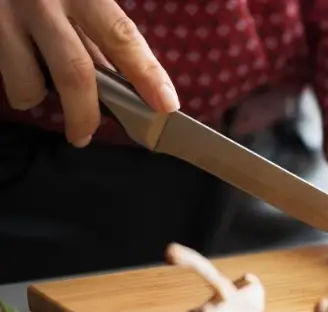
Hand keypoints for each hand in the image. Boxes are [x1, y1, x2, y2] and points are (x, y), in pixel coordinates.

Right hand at [0, 0, 178, 146]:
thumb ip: (92, 36)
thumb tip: (122, 84)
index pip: (121, 36)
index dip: (146, 73)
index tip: (166, 104)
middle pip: (75, 72)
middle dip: (85, 113)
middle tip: (84, 135)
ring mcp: (4, 14)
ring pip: (28, 83)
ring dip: (35, 95)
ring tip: (33, 86)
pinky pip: (1, 73)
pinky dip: (14, 81)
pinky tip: (13, 62)